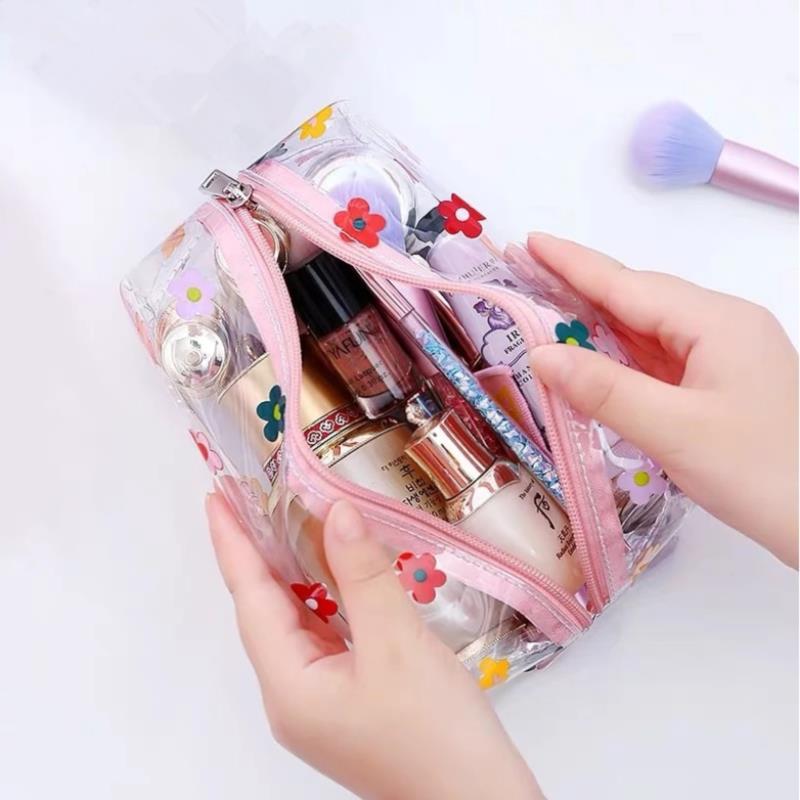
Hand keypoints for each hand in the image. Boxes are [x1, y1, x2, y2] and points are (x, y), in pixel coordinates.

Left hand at [208, 494, 544, 799]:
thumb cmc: (437, 735)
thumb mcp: (398, 644)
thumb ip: (363, 574)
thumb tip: (336, 513)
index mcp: (289, 687)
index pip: (251, 599)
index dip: (233, 544)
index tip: (217, 498)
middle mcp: (294, 696)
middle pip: (269, 611)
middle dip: (261, 553)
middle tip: (256, 499)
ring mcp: (321, 703)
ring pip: (298, 624)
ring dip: (297, 574)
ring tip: (295, 524)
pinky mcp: (349, 702)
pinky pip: (326, 637)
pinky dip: (329, 599)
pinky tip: (342, 576)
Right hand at [527, 234, 797, 566]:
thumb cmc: (763, 473)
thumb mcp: (675, 431)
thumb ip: (604, 390)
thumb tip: (541, 355)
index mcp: (716, 323)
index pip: (629, 286)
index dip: (574, 264)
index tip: (531, 242)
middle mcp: (722, 327)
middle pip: (638, 299)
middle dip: (579, 287)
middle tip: (526, 275)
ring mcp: (725, 355)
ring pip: (648, 330)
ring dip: (597, 323)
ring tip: (545, 312)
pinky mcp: (722, 383)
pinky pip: (659, 358)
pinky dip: (620, 357)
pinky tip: (593, 359)